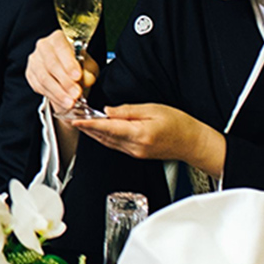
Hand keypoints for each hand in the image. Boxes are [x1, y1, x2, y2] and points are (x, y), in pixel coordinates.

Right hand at [26, 30, 99, 115]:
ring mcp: (34, 60)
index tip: (77, 76)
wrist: (66, 72)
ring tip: (71, 102)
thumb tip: (86, 79)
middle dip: (65, 82)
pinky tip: (62, 102)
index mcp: (58, 38)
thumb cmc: (78, 65)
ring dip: (59, 92)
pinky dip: (52, 96)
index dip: (68, 63)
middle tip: (76, 94)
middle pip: (51, 64)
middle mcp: (43, 46)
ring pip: (44, 78)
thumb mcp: (89, 65)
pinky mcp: (30, 74)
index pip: (61, 48)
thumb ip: (88, 71)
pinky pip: (39, 87)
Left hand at [73, 102, 224, 171]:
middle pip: (104, 137)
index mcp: (139, 134)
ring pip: (107, 142)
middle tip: (71, 117)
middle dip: (86, 128)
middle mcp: (135, 147)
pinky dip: (103, 138)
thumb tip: (108, 110)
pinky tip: (97, 131)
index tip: (76, 120)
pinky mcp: (136, 154)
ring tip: (79, 123)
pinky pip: (114, 145)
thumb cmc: (179, 124)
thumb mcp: (154, 109)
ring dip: (92, 133)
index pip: (108, 128)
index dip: (90, 124)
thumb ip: (128, 110)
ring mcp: (135, 153)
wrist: (192, 142)